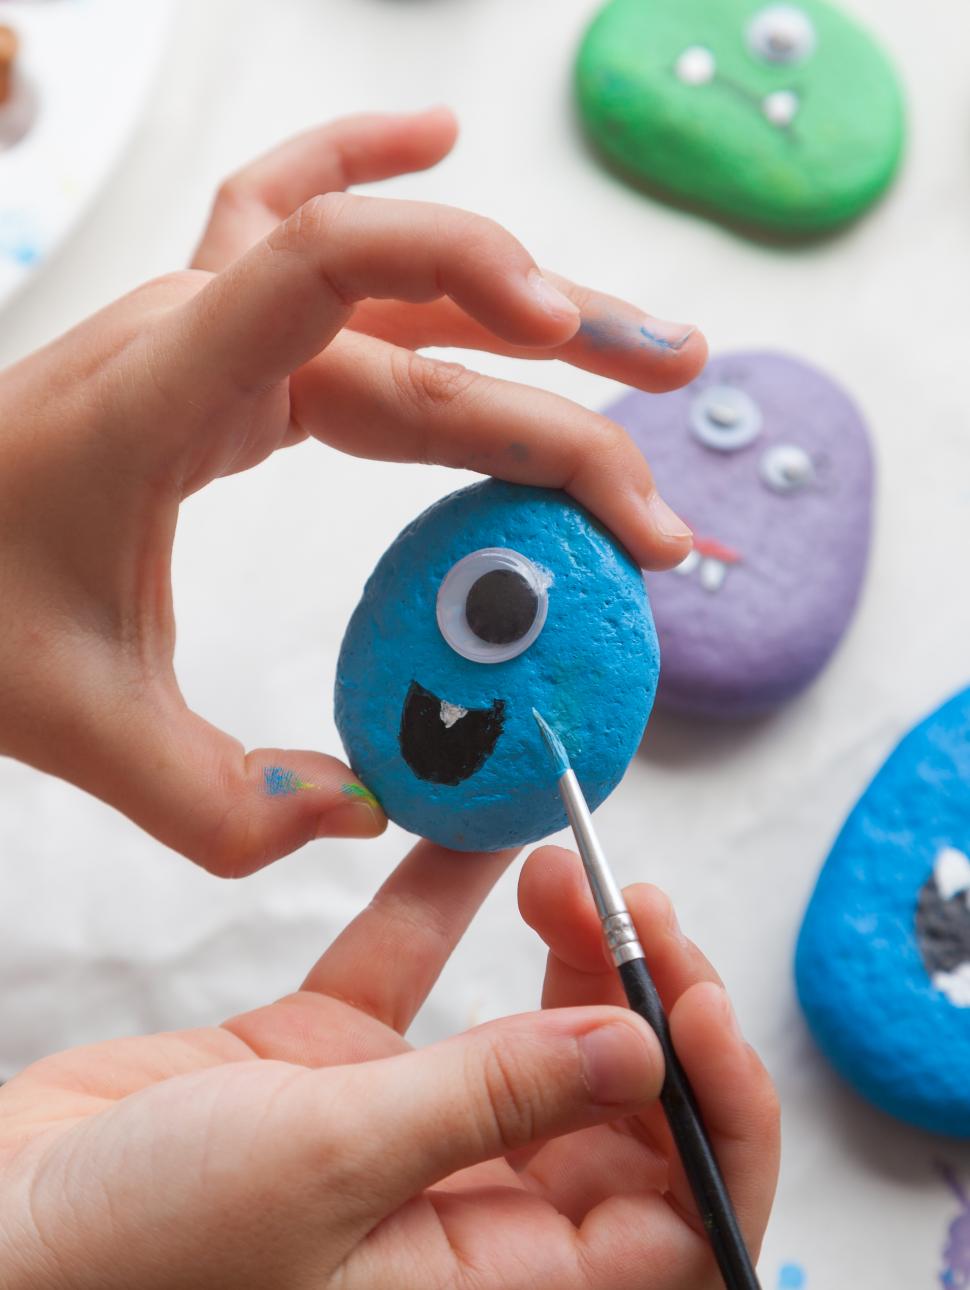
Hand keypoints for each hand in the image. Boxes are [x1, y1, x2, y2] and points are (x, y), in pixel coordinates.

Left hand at [0, 108, 704, 874]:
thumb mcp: (87, 732)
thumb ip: (225, 803)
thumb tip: (366, 808)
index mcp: (167, 394)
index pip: (331, 278)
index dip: (464, 283)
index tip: (572, 350)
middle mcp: (198, 336)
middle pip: (416, 323)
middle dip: (561, 381)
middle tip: (671, 420)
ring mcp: (204, 328)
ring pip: (390, 282)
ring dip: (522, 294)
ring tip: (638, 342)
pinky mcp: (210, 349)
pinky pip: (298, 233)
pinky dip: (369, 178)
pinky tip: (435, 144)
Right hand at [0, 843, 777, 1288]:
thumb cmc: (128, 1266)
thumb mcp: (328, 1171)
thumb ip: (493, 1100)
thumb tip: (643, 1048)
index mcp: (494, 1287)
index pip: (675, 1216)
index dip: (712, 1111)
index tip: (692, 997)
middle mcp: (467, 1216)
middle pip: (618, 1102)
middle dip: (643, 992)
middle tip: (631, 900)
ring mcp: (404, 1133)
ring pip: (529, 1032)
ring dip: (564, 947)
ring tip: (563, 865)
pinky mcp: (333, 1067)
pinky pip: (411, 975)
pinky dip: (443, 904)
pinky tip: (479, 837)